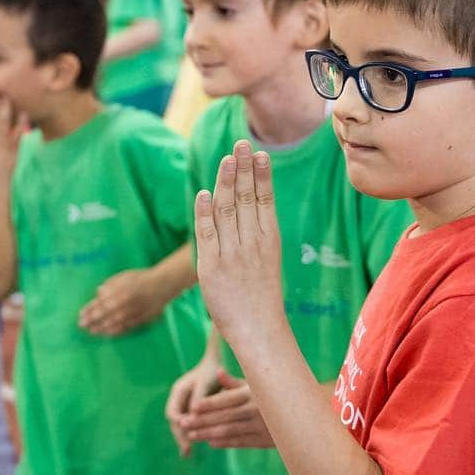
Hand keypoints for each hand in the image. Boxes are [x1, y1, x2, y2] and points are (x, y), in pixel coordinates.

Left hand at [78, 268, 166, 336]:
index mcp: (117, 291)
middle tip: (81, 326)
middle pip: (103, 315)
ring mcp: (130, 313)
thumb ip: (110, 284)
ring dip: (100, 328)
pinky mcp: (138, 320)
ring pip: (112, 324)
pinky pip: (124, 328)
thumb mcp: (123, 276)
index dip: (88, 310)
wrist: (162, 285)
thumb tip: (98, 293)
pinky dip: (114, 332)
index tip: (80, 315)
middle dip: (91, 321)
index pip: (99, 303)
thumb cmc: (141, 278)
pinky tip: (106, 334)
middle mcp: (122, 304)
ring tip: (91, 331)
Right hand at [165, 359, 219, 456]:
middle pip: (175, 421)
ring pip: (181, 424)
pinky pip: (190, 423)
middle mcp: (179, 398)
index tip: (186, 436)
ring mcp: (185, 403)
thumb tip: (192, 415)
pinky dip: (192, 433)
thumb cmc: (213, 370)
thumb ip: (199, 398)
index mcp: (178, 391)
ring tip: (187, 454)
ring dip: (184, 438)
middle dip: (179, 436)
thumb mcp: (206, 382)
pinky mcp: (194, 408)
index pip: (172, 412)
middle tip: (186, 452)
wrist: (218, 360)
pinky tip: (199, 443)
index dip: (178, 425)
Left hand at [179, 369, 274, 449]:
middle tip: (183, 423)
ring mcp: (261, 426)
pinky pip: (241, 442)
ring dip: (208, 434)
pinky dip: (225, 443)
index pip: (226, 399)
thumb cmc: (273, 392)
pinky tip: (211, 442)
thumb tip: (218, 372)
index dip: (208, 404)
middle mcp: (256, 410)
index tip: (192, 407)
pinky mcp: (265, 440)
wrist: (302, 412)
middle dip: (201, 421)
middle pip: (224, 417)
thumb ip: (235, 382)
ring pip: (230, 431)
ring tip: (191, 435)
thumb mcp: (256, 384)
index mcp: (252, 393)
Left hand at [195, 140, 284, 345]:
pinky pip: (207, 234)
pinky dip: (205, 212)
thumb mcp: (267, 260)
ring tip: (226, 159)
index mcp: (269, 240)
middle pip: (246, 198)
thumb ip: (257, 233)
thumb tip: (247, 205)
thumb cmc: (261, 296)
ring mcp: (232, 254)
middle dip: (242, 168)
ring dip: (225, 182)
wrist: (259, 331)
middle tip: (240, 143)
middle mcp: (252, 243)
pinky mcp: (211, 267)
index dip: (260, 175)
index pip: (264, 200)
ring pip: (227, 210)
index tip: (258, 153)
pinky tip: (204, 193)